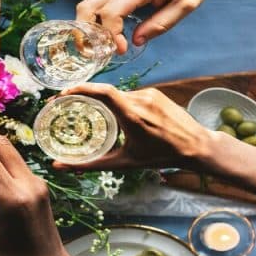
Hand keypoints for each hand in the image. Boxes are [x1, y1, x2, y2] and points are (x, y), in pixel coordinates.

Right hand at [54, 83, 255, 191]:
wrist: (197, 146)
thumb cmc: (161, 157)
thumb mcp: (124, 163)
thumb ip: (91, 164)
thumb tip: (59, 167)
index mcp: (132, 114)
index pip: (102, 92)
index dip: (80, 89)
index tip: (63, 93)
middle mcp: (140, 99)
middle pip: (106, 92)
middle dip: (87, 96)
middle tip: (70, 104)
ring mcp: (150, 94)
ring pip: (119, 94)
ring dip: (106, 102)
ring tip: (94, 113)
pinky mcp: (157, 93)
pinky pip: (132, 95)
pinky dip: (121, 103)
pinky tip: (119, 116)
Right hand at [75, 0, 218, 52]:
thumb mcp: (187, 2)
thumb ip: (162, 23)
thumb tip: (137, 40)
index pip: (110, 13)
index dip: (111, 35)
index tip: (122, 48)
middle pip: (87, 7)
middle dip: (87, 32)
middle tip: (99, 50)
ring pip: (89, 4)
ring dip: (89, 26)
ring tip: (102, 44)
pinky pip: (98, 2)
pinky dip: (97, 18)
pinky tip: (108, 32)